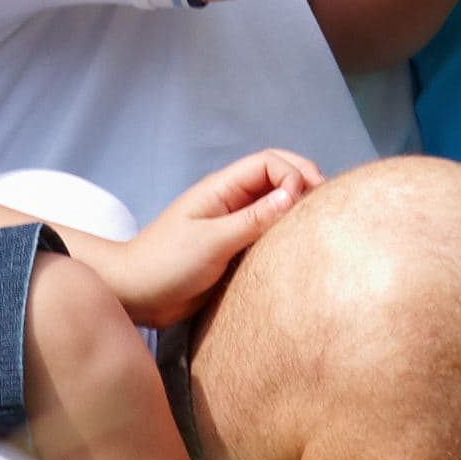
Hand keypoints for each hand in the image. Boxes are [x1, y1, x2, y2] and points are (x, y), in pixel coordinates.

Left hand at [64, 150, 322, 326]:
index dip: (293, 175)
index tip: (304, 203)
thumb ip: (253, 220)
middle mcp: (231, 201)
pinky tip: (296, 251)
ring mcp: (232, 225)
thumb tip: (294, 194)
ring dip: (295, 212)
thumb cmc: (166, 264)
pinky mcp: (233, 250)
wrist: (135, 295)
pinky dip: (284, 236)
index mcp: (222, 189)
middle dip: (303, 185)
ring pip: (274, 206)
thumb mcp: (212, 242)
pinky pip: (266, 234)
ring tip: (316, 229)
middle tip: (325, 210)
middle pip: (276, 178)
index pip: (269, 163)